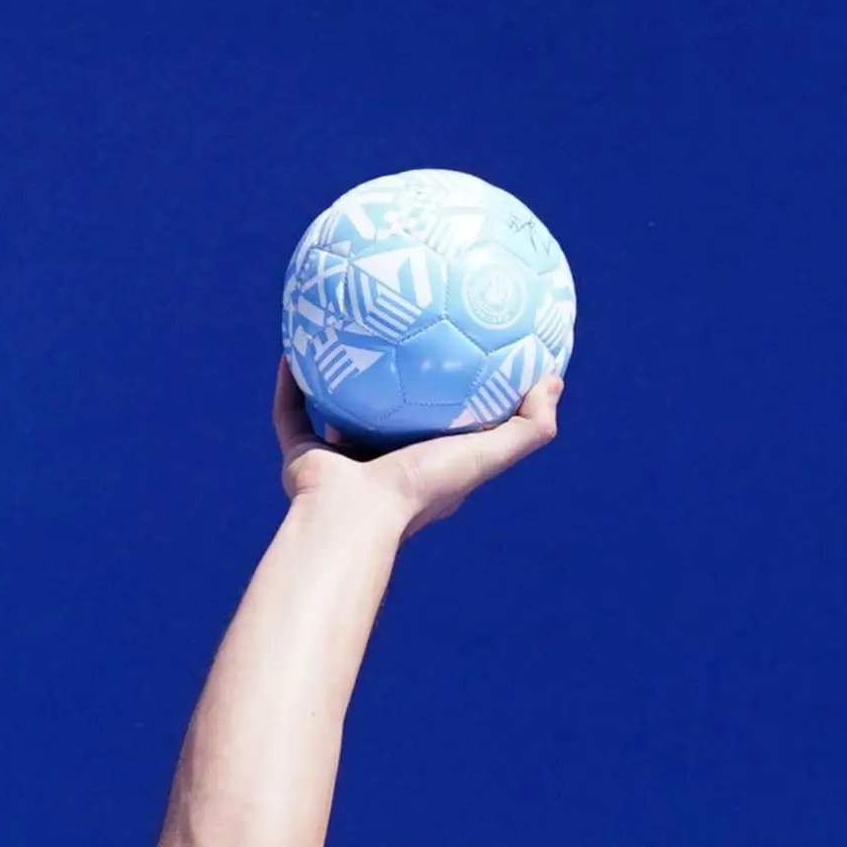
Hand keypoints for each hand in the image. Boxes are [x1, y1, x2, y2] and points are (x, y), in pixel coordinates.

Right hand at [272, 360, 558, 537]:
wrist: (353, 516)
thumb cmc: (421, 487)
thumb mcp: (487, 455)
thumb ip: (528, 427)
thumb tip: (554, 378)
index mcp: (421, 468)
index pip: (443, 431)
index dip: (454, 399)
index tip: (466, 357)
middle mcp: (377, 464)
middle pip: (387, 418)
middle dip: (393, 384)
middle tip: (403, 333)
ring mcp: (337, 461)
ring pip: (335, 412)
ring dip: (336, 378)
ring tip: (343, 330)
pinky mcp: (301, 456)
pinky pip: (292, 409)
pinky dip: (291, 380)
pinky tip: (298, 338)